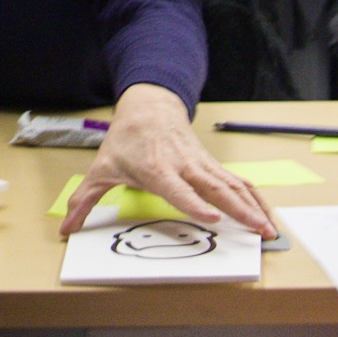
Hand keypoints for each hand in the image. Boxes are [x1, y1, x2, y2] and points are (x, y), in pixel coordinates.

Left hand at [58, 84, 276, 238]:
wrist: (150, 105)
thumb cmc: (126, 139)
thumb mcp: (101, 167)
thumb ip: (85, 199)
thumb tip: (66, 228)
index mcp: (156, 168)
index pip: (178, 189)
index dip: (194, 203)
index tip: (212, 217)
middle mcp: (184, 166)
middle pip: (215, 189)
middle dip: (239, 211)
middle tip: (258, 231)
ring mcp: (201, 165)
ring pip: (233, 186)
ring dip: (254, 208)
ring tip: (271, 230)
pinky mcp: (212, 166)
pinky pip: (237, 183)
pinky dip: (255, 199)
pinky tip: (267, 216)